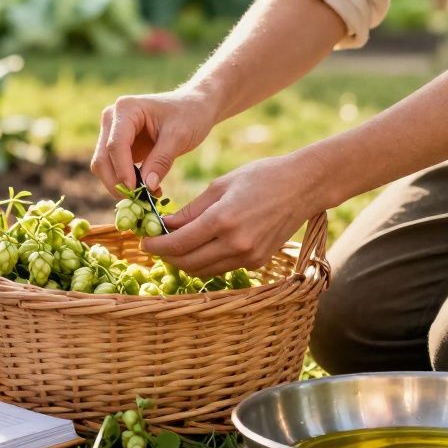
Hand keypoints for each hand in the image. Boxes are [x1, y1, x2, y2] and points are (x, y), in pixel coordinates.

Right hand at [91, 88, 217, 197]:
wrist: (194, 107)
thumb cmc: (189, 114)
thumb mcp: (180, 136)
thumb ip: (161, 161)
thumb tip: (147, 187)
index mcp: (125, 109)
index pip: (115, 145)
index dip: (122, 170)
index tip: (135, 191)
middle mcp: (112, 119)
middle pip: (103, 159)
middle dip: (117, 183)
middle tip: (140, 201)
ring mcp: (112, 133)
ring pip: (103, 167)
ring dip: (120, 186)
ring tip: (148, 195)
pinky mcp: (118, 147)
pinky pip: (113, 170)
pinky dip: (126, 183)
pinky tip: (147, 189)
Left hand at [140, 152, 332, 276]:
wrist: (303, 186)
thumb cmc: (261, 176)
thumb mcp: (220, 186)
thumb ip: (190, 210)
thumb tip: (164, 224)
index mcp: (223, 220)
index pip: (178, 244)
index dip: (156, 245)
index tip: (144, 241)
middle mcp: (235, 244)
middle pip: (187, 263)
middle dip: (167, 256)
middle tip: (156, 244)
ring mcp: (248, 256)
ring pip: (203, 270)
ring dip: (185, 262)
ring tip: (175, 246)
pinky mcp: (257, 262)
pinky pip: (221, 268)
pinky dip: (205, 262)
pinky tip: (200, 248)